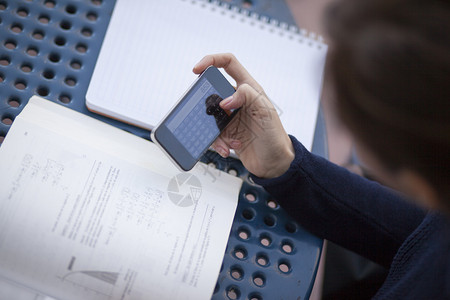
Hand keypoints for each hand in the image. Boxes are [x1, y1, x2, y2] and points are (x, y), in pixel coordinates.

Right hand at [193, 53, 294, 178]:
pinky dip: (218, 143)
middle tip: (209, 115)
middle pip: (213, 91)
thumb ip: (247, 96)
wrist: (274, 164)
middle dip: (207, 104)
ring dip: (214, 129)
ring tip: (229, 140)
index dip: (211, 61)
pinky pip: (212, 134)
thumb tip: (225, 100)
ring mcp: (230, 118)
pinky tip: (228, 148)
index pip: (228, 64)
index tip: (198, 69)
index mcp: (249, 89)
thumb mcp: (265, 112)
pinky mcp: (226, 133)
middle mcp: (238, 101)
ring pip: (209, 116)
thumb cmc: (275, 137)